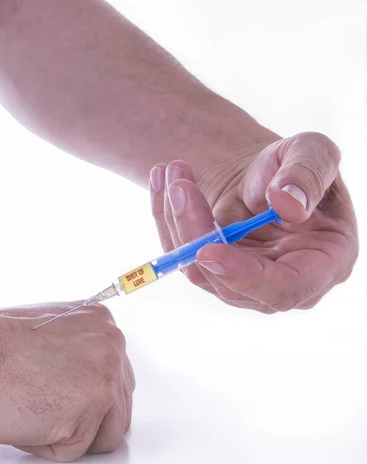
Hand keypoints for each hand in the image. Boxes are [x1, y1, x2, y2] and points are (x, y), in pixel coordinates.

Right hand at [0, 302, 133, 461]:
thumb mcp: (49, 331)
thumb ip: (79, 350)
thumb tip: (87, 378)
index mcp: (101, 322)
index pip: (115, 378)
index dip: (82, 398)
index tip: (58, 395)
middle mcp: (112, 344)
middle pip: (117, 408)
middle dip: (82, 419)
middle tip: (41, 404)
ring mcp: (106, 374)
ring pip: (106, 433)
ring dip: (69, 434)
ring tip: (34, 408)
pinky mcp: (93, 405)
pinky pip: (78, 450)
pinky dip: (51, 446)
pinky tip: (27, 418)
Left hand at [150, 132, 357, 312]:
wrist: (265, 173)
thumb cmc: (297, 165)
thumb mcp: (313, 151)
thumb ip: (308, 173)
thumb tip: (286, 204)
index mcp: (324, 263)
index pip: (283, 288)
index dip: (243, 275)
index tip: (208, 250)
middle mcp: (281, 283)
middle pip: (228, 280)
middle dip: (196, 231)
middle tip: (180, 184)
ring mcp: (243, 283)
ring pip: (197, 268)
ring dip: (175, 218)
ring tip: (172, 171)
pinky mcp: (212, 272)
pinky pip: (180, 255)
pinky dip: (165, 216)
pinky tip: (163, 180)